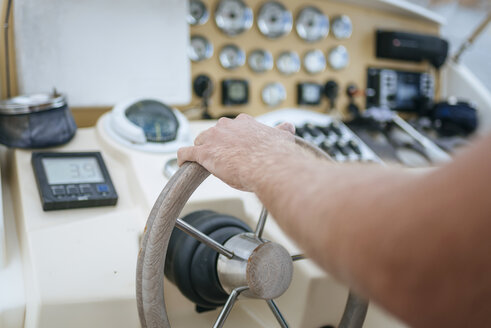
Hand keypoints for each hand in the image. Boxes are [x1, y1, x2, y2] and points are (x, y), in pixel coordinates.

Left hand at [178, 114, 296, 190]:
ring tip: (204, 163)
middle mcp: (227, 126)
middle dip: (217, 145)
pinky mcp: (204, 153)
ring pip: (200, 142)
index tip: (235, 148)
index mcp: (244, 122)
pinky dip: (183, 157)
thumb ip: (282, 131)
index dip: (232, 139)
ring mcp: (214, 138)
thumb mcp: (282, 137)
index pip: (232, 127)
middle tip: (224, 159)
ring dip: (201, 150)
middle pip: (214, 133)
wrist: (270, 165)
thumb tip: (288, 126)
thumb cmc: (276, 155)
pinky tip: (183, 162)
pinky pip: (186, 152)